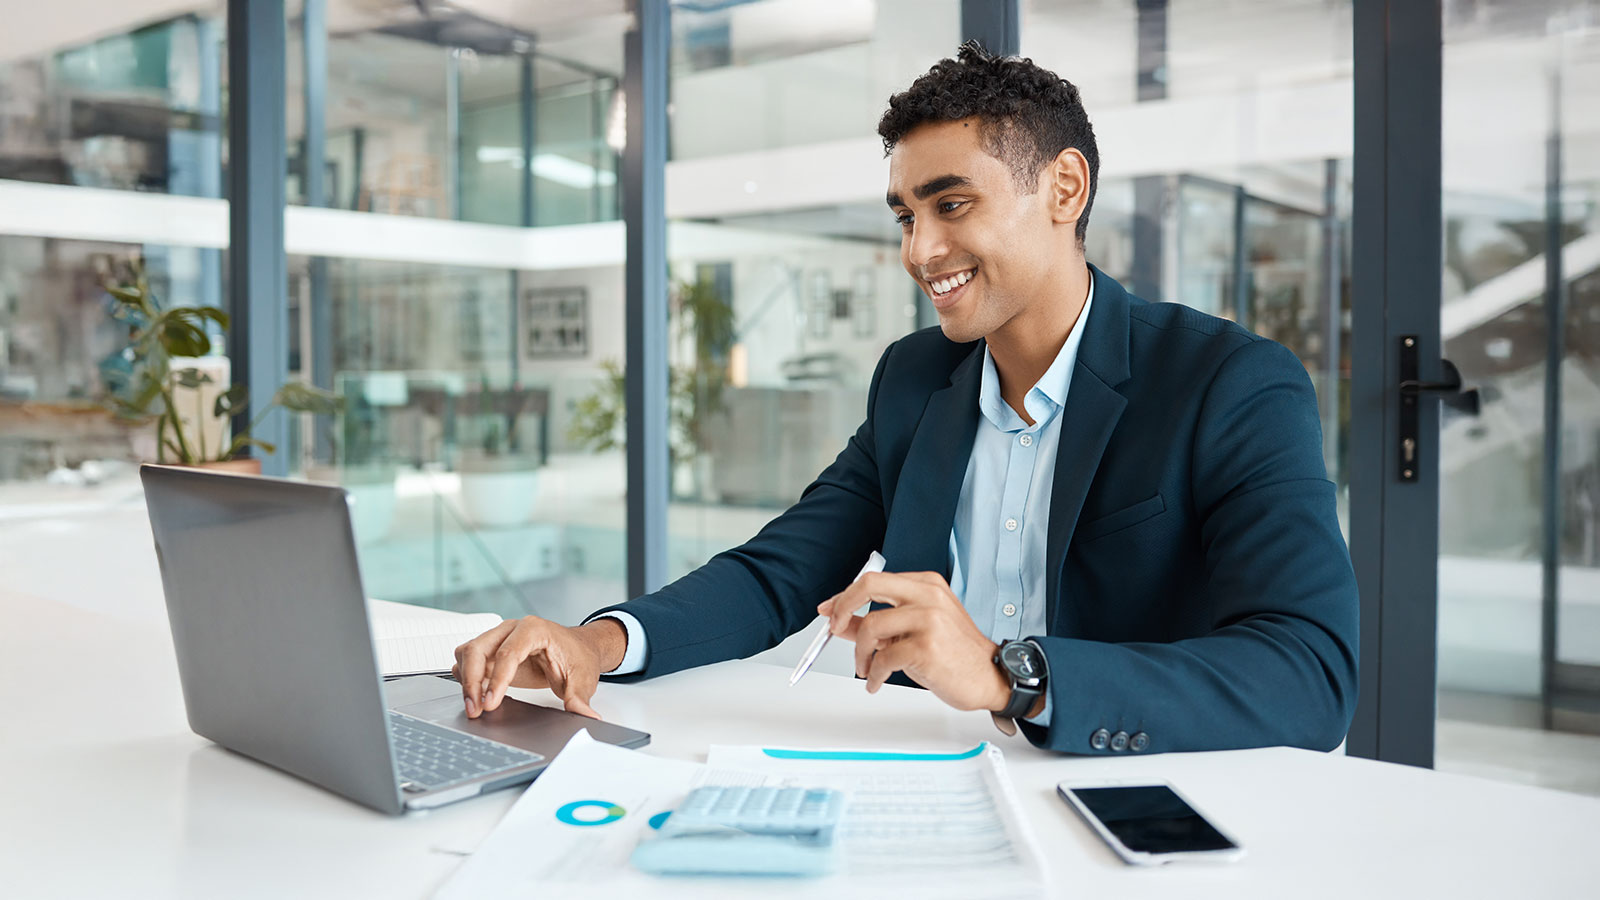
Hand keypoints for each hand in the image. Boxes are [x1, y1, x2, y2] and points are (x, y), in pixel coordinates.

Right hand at [452, 616, 626, 719]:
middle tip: (475, 710)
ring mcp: (499, 637)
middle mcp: (512, 629)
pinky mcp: (492, 649)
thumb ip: (580, 699)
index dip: (496, 681)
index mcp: (535, 630)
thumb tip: (586, 716)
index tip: (490, 704)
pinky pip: (468, 658)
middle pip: (478, 649)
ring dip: (465, 679)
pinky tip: (475, 695)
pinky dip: (466, 676)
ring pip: (468, 652)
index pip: (507, 654)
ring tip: (473, 706)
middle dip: (471, 681)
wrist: (578, 648)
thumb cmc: (578, 657)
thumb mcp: (583, 680)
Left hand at [818, 571, 1010, 713]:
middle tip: (835, 629)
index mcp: (926, 585)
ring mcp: (929, 620)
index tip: (830, 611)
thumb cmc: (955, 654)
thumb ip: (879, 623)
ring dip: (860, 653)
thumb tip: (840, 620)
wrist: (990, 677)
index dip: (845, 596)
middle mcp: (928, 596)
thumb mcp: (915, 631)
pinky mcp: (927, 647)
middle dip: (843, 608)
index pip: (874, 580)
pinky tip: (876, 681)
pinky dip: (873, 674)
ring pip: (871, 627)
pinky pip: (883, 658)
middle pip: (868, 586)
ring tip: (866, 668)